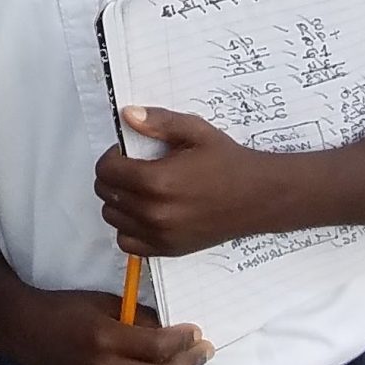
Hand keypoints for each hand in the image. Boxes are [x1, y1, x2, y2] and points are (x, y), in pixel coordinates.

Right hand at [0, 286, 212, 364]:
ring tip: (183, 361)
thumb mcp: (102, 302)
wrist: (27, 331)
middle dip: (189, 363)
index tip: (196, 332)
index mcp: (105, 338)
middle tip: (203, 350)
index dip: (183, 341)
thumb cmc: (65, 308)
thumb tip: (169, 331)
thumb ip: (137, 317)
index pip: (157, 347)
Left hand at [97, 106, 280, 256]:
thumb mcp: (195, 131)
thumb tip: (127, 115)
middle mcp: (154, 212)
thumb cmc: (228, 162)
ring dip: (118, 201)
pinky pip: (127, 242)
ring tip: (138, 189)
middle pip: (105, 193)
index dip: (111, 157)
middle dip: (113, 177)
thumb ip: (158, 121)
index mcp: (157, 180)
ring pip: (112, 217)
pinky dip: (128, 228)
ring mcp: (161, 234)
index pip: (106, 170)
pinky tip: (143, 213)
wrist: (259, 197)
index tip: (125, 153)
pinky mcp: (169, 249)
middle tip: (132, 168)